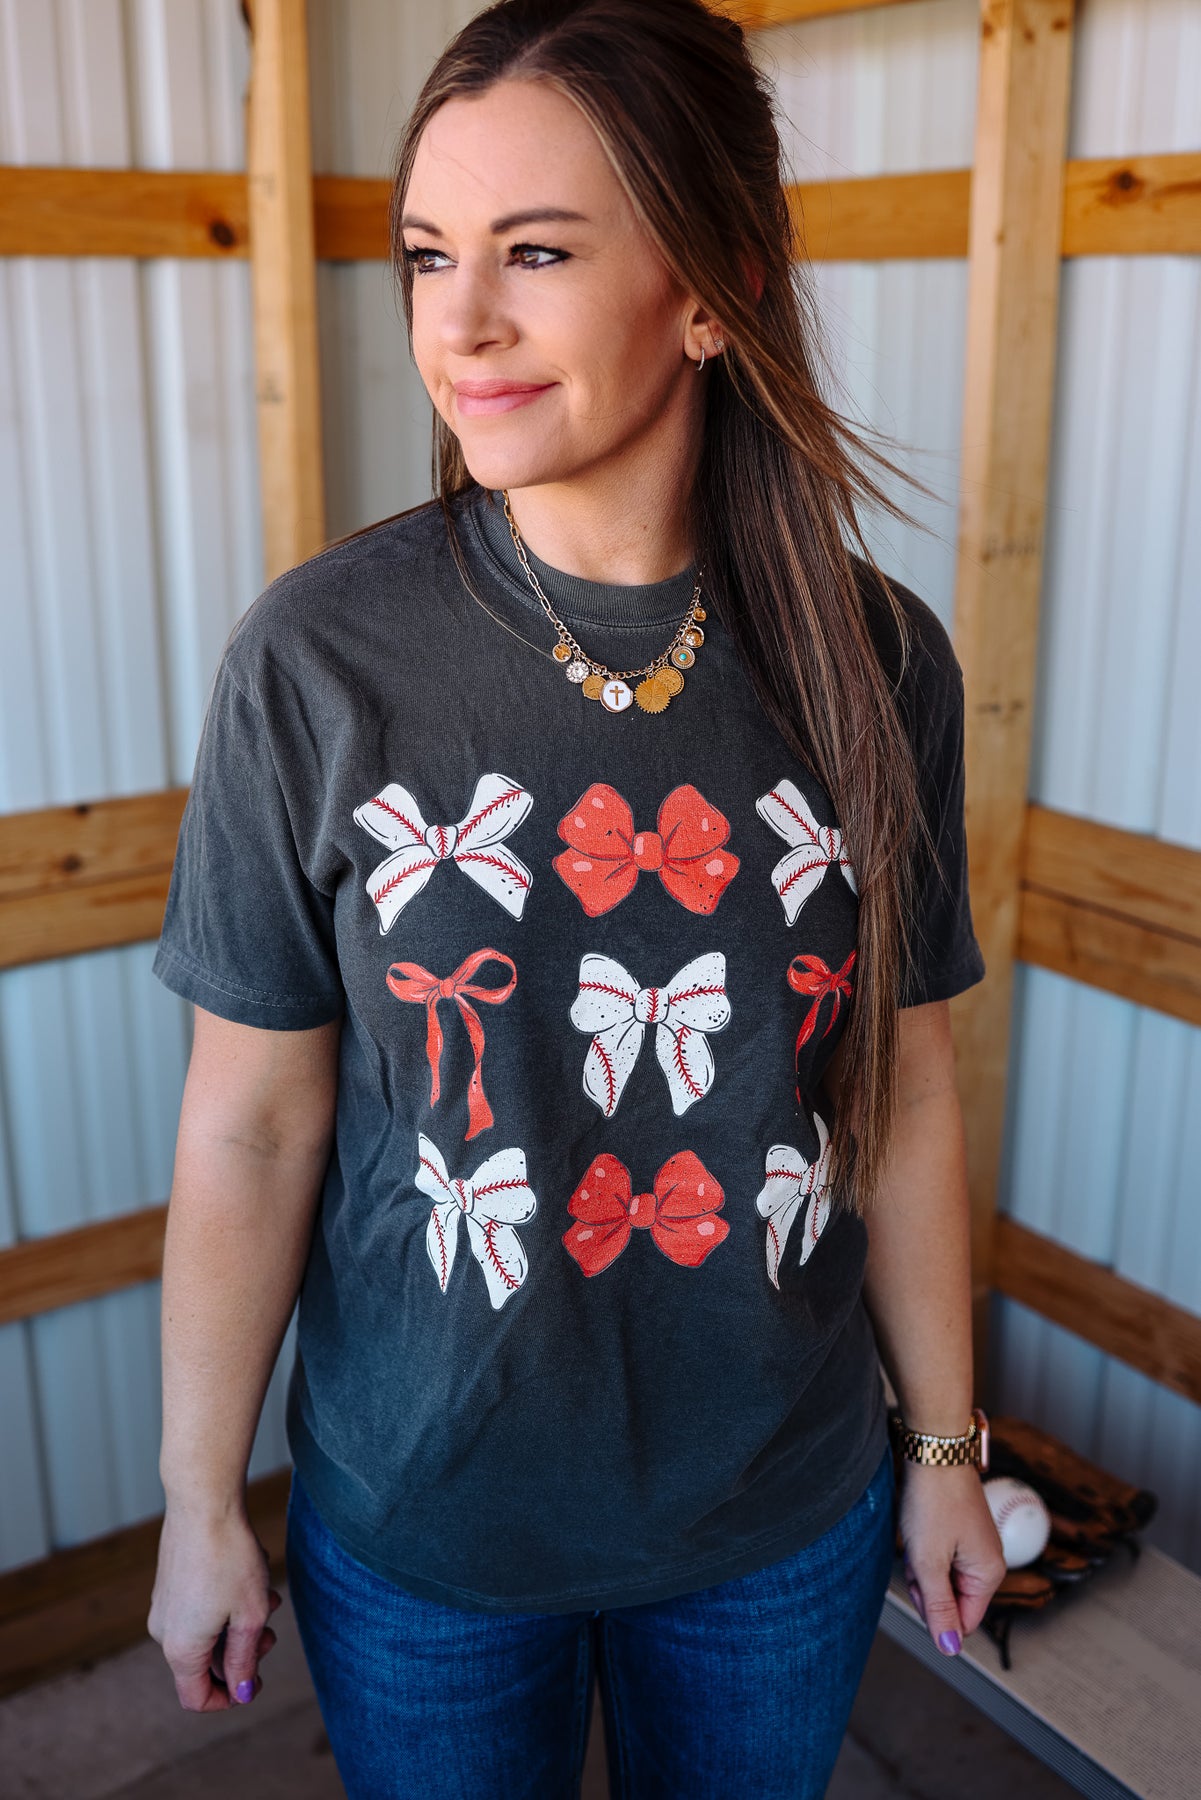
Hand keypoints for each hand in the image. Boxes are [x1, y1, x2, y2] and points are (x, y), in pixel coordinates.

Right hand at [147, 1503, 282, 1710]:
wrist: (204, 1502)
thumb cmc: (230, 1558)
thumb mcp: (249, 1615)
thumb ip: (244, 1660)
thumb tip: (241, 1692)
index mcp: (180, 1648)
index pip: (196, 1698)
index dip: (229, 1699)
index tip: (256, 1682)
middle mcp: (164, 1631)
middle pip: (204, 1664)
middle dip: (242, 1654)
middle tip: (270, 1633)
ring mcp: (164, 1605)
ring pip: (205, 1633)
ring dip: (239, 1624)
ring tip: (268, 1598)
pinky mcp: (169, 1583)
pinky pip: (198, 1609)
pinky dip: (225, 1605)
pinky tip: (250, 1578)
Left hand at [897, 1461, 1006, 1653]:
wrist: (934, 1450)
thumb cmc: (933, 1502)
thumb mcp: (929, 1561)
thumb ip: (939, 1607)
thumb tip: (950, 1648)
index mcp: (988, 1574)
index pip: (963, 1621)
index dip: (935, 1611)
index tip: (920, 1581)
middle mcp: (987, 1562)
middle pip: (950, 1600)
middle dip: (926, 1584)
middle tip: (916, 1554)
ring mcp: (974, 1545)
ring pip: (940, 1576)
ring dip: (921, 1564)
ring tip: (917, 1535)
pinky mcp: (960, 1531)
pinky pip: (938, 1555)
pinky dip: (922, 1548)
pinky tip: (917, 1527)